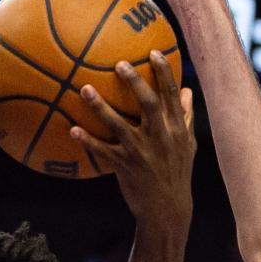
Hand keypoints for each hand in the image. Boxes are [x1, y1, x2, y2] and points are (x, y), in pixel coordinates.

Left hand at [71, 52, 194, 224]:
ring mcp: (141, 152)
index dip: (164, 73)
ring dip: (101, 107)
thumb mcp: (187, 145)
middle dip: (135, 82)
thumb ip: (185, 117)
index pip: (172, 95)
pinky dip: (88, 141)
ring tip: (85, 89)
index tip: (154, 52)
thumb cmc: (177, 172)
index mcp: (176, 129)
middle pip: (148, 104)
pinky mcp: (125, 167)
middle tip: (119, 64)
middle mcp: (160, 137)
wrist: (168, 208)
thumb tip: (187, 90)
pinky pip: (103, 151)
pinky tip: (73, 130)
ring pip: (120, 125)